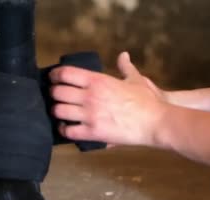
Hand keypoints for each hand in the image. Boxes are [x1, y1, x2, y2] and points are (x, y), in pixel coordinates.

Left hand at [49, 52, 167, 147]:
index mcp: (97, 80)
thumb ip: (125, 67)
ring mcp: (89, 115)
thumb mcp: (135, 79)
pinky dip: (64, 130)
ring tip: (60, 113)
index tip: (54, 79)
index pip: (65, 73)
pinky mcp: (92, 133)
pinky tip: (66, 128)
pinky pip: (68, 131)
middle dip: (54, 94)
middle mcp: (90, 96)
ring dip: (57, 112)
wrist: (155, 122)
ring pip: (58, 111)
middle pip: (57, 92)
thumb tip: (123, 55)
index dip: (55, 75)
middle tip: (56, 97)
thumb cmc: (146, 100)